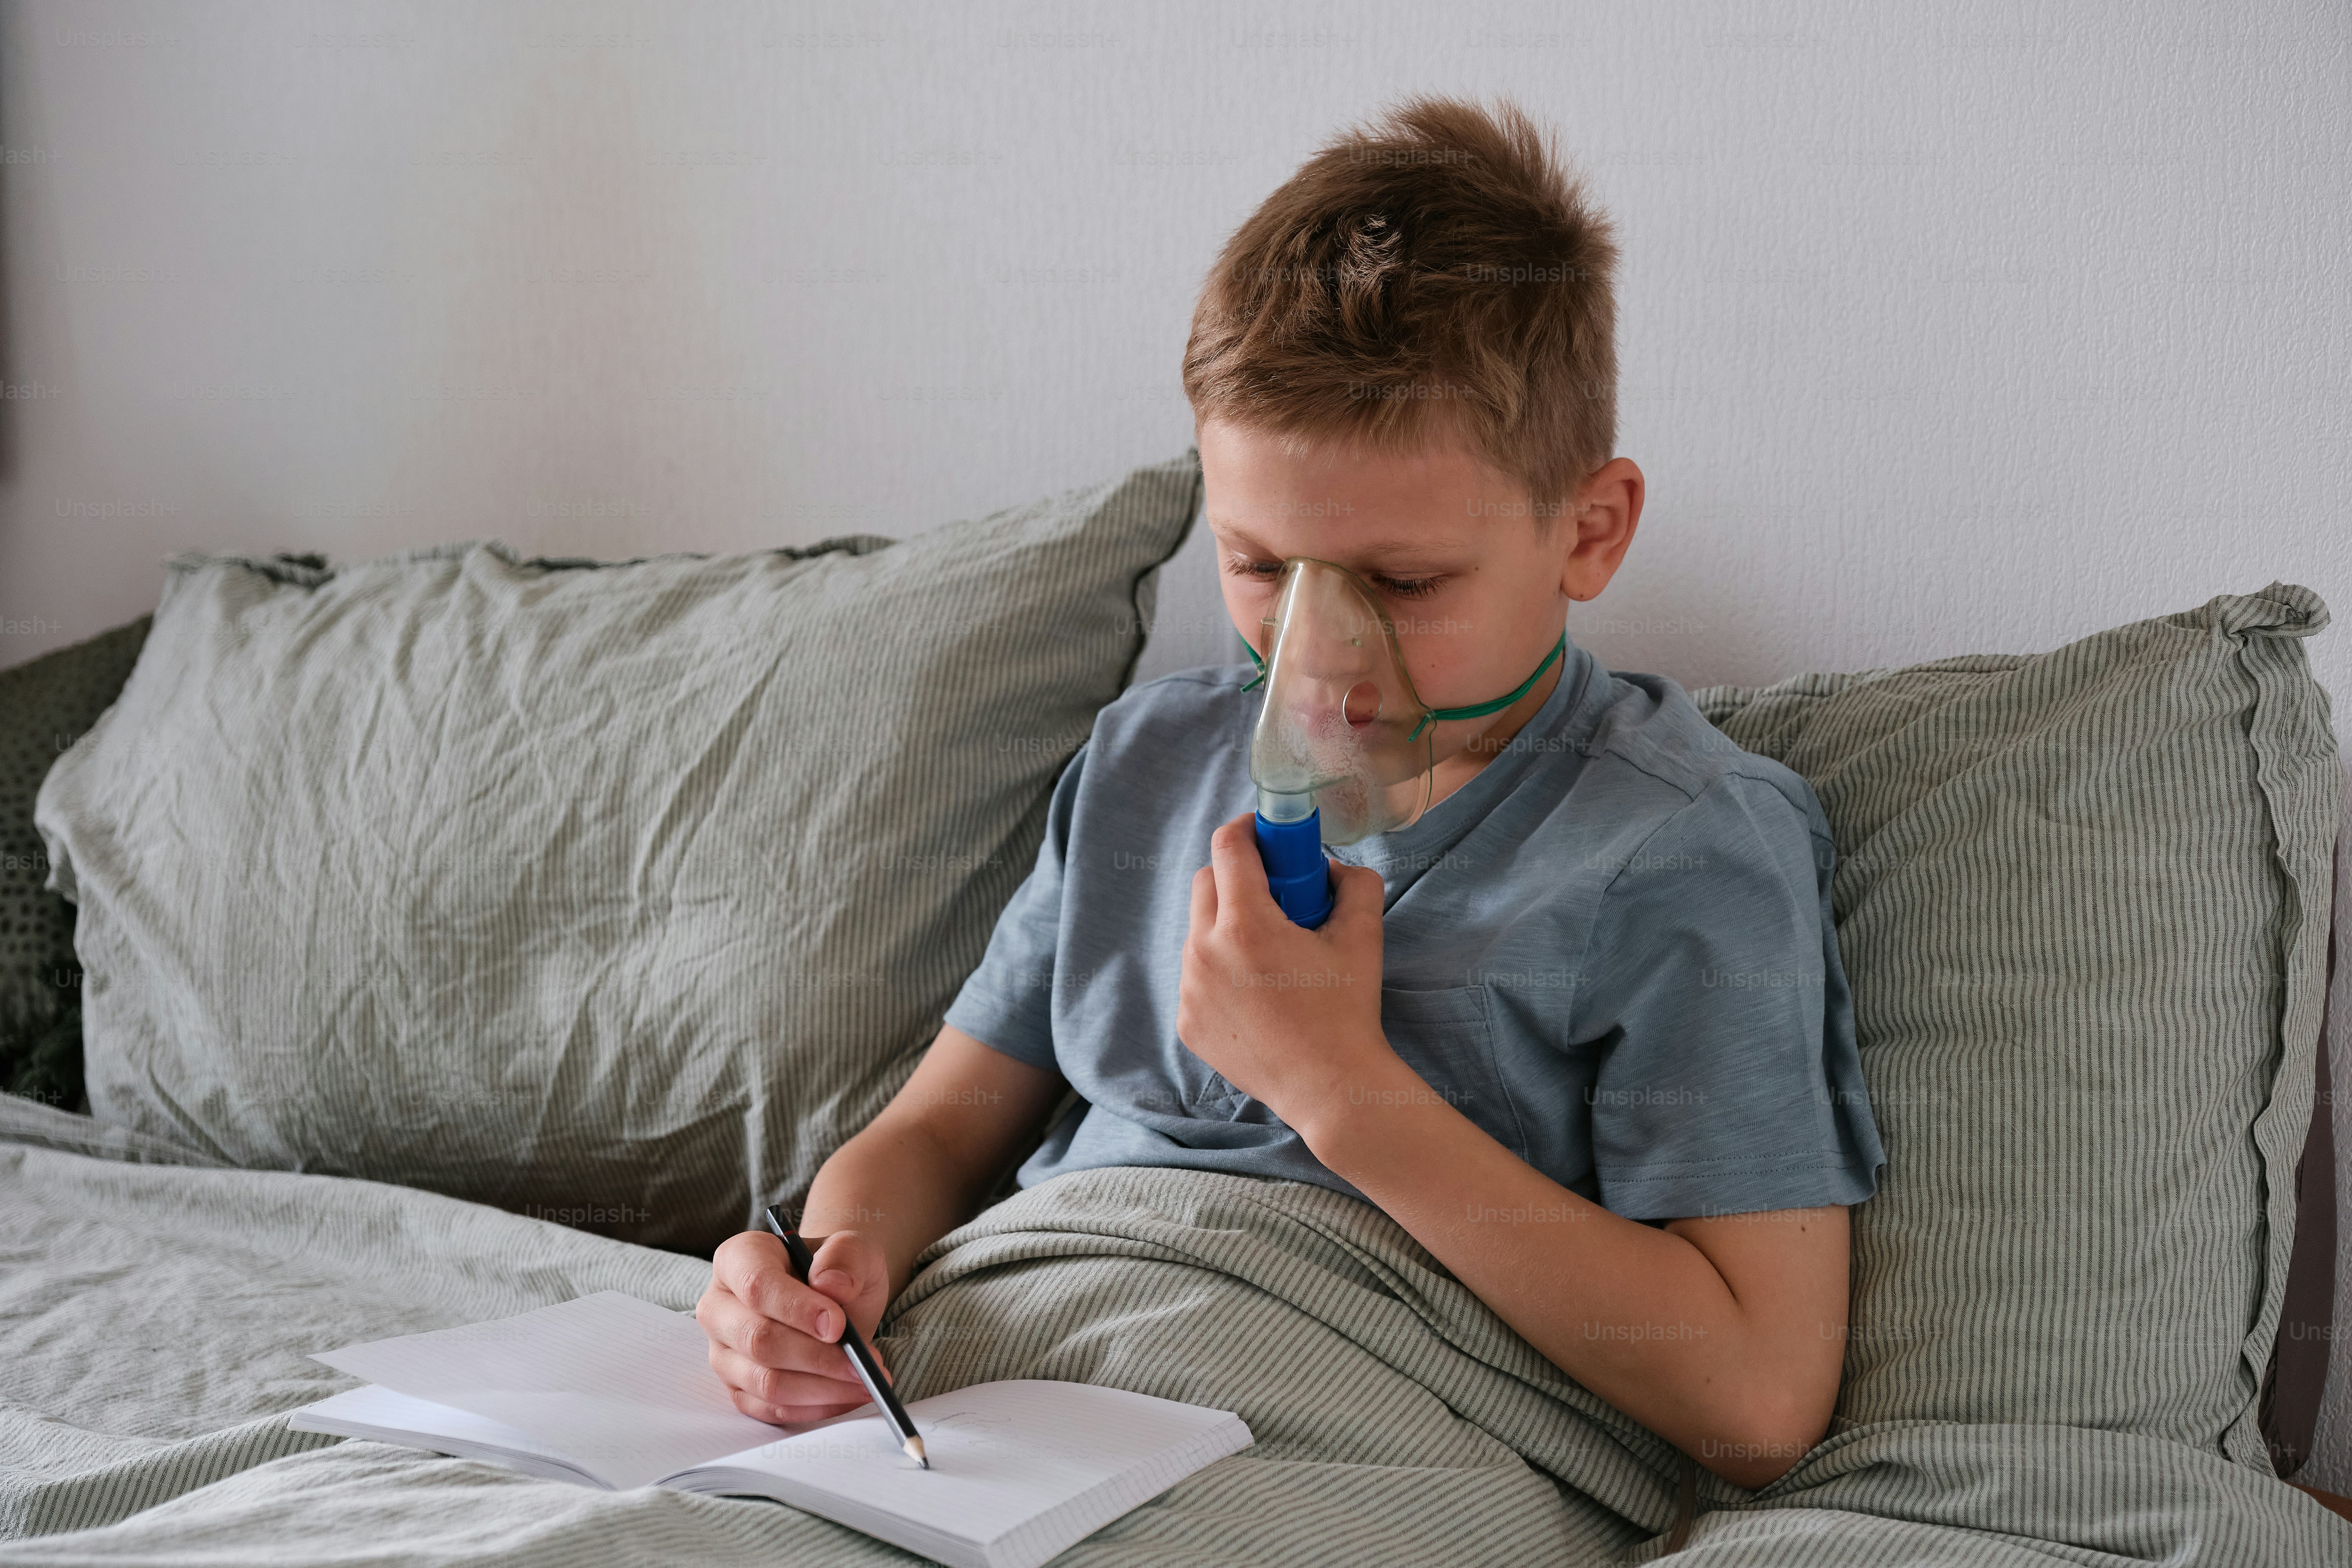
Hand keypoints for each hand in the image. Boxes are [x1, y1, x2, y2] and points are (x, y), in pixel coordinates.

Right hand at [697, 1228, 893, 1424]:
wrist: (835, 1298)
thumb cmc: (837, 1270)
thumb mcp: (853, 1249)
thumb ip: (845, 1256)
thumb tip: (831, 1285)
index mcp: (737, 1258)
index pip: (756, 1285)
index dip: (796, 1309)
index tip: (838, 1326)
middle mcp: (719, 1306)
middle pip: (758, 1340)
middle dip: (817, 1357)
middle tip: (863, 1363)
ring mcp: (723, 1352)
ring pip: (765, 1382)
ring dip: (822, 1388)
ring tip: (865, 1380)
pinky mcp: (738, 1389)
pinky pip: (771, 1409)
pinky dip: (815, 1407)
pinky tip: (849, 1395)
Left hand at [1177, 811, 1395, 1135]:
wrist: (1331, 1088)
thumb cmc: (1347, 1011)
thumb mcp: (1362, 935)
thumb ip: (1353, 882)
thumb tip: (1330, 867)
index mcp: (1246, 924)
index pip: (1228, 846)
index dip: (1247, 828)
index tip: (1264, 832)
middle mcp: (1205, 952)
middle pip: (1206, 882)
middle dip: (1237, 875)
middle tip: (1275, 891)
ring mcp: (1191, 990)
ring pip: (1198, 930)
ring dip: (1227, 924)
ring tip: (1269, 950)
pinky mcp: (1188, 1022)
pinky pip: (1197, 975)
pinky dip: (1220, 968)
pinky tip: (1257, 990)